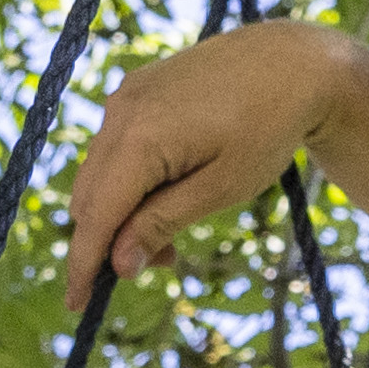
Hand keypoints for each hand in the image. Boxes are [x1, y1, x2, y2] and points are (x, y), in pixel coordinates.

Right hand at [62, 18, 344, 287]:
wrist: (291, 62)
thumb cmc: (266, 129)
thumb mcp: (220, 189)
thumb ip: (163, 224)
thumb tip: (119, 264)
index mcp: (139, 138)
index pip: (96, 216)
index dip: (84, 264)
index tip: (77, 305)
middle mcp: (120, 112)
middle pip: (88, 196)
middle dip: (110, 240)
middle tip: (163, 263)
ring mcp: (125, 96)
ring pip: (99, 172)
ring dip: (122, 211)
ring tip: (173, 232)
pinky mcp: (135, 90)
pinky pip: (115, 146)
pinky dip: (130, 179)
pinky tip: (169, 190)